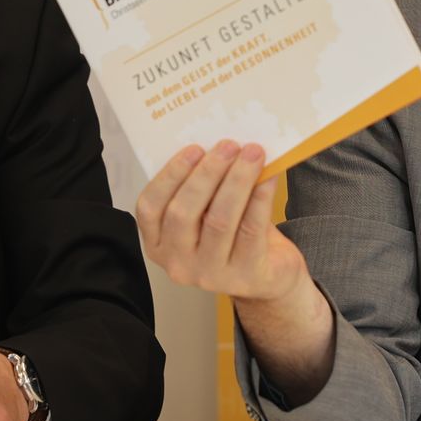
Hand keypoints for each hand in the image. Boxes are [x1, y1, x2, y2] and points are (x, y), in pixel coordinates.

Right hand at [134, 143, 307, 303]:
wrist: (269, 274)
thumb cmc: (233, 235)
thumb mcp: (207, 214)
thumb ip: (202, 189)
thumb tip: (217, 147)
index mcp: (158, 244)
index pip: (150, 208)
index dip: (169, 176)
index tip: (194, 148)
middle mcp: (178, 263)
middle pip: (183, 213)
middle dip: (207, 173)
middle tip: (228, 145)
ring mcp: (210, 275)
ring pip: (219, 220)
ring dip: (236, 180)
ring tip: (252, 154)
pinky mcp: (245, 275)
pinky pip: (251, 229)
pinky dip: (260, 198)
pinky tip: (268, 178)